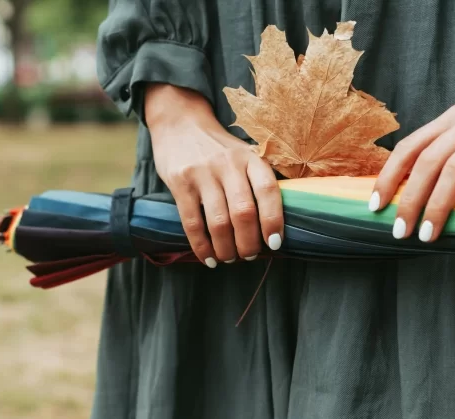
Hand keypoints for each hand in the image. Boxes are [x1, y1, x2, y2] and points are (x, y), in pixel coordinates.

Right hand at [144, 84, 283, 266]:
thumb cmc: (218, 148)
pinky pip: (192, 222)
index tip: (274, 244)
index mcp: (250, 158)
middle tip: (249, 256)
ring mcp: (202, 173)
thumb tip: (271, 226)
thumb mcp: (243, 155)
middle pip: (243, 212)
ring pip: (219, 222)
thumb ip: (257, 181)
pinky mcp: (180, 183)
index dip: (273, 221)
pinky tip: (208, 258)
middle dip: (248, 243)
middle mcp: (228, 164)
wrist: (180, 123)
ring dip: (226, 248)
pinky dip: (202, 246)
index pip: (268, 191)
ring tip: (229, 258)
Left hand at [370, 73, 454, 241]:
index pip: (409, 147)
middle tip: (400, 230)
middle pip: (427, 161)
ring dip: (438, 205)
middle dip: (408, 199)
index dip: (388, 176)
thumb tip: (420, 188)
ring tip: (429, 233)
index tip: (375, 205)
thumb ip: (450, 148)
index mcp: (451, 119)